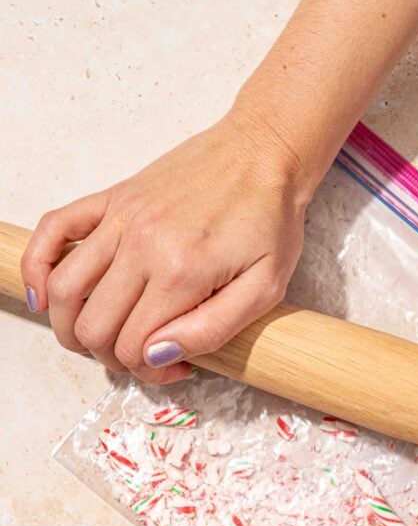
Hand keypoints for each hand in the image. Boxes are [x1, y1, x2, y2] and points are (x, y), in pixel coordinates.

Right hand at [21, 110, 310, 382]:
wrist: (265, 152)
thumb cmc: (271, 220)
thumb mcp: (265, 288)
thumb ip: (212, 329)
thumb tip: (157, 355)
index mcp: (181, 273)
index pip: (134, 349)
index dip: (151, 372)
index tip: (178, 366)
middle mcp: (141, 245)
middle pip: (93, 327)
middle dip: (112, 357)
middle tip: (146, 355)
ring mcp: (121, 219)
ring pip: (64, 290)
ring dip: (72, 326)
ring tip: (104, 335)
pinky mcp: (112, 198)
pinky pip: (54, 230)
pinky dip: (37, 265)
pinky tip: (44, 294)